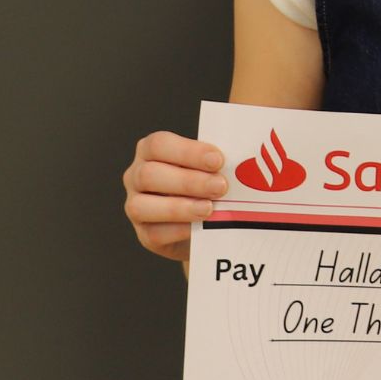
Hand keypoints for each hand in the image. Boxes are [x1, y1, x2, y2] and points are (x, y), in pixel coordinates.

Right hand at [123, 131, 227, 261]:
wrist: (206, 222)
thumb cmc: (208, 183)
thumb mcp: (211, 165)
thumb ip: (218, 157)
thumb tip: (244, 150)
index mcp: (151, 150)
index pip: (160, 144)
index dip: (188, 152)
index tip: (218, 160)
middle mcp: (137, 175)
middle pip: (150, 175)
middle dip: (189, 181)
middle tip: (221, 187)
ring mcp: (136, 206)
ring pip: (143, 206)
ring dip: (180, 207)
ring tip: (210, 209)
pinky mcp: (144, 234)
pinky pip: (154, 234)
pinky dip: (178, 230)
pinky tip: (199, 227)